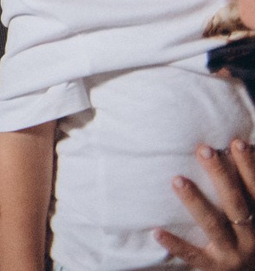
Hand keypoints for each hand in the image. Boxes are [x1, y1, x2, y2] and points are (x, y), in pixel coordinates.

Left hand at [157, 139, 254, 269]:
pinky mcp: (214, 267)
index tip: (236, 142)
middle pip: (237, 203)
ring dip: (196, 202)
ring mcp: (233, 254)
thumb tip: (240, 145)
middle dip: (221, 175)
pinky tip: (156, 232)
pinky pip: (193, 256)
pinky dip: (176, 244)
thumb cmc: (247, 237)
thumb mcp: (253, 215)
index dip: (250, 166)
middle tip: (204, 150)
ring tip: (177, 179)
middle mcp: (251, 237)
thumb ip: (245, 191)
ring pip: (214, 225)